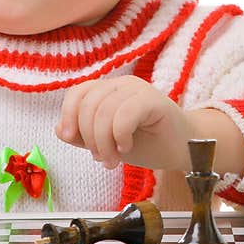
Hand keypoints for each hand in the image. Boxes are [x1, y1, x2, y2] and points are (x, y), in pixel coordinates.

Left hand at [55, 76, 189, 169]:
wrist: (183, 150)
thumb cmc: (147, 143)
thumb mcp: (106, 143)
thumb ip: (83, 136)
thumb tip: (60, 130)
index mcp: (108, 90)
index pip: (78, 93)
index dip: (68, 114)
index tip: (70, 137)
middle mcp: (122, 84)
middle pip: (89, 104)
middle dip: (89, 137)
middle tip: (101, 159)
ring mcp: (139, 89)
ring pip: (104, 111)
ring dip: (104, 142)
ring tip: (113, 159)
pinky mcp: (154, 100)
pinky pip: (125, 114)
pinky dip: (120, 135)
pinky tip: (126, 147)